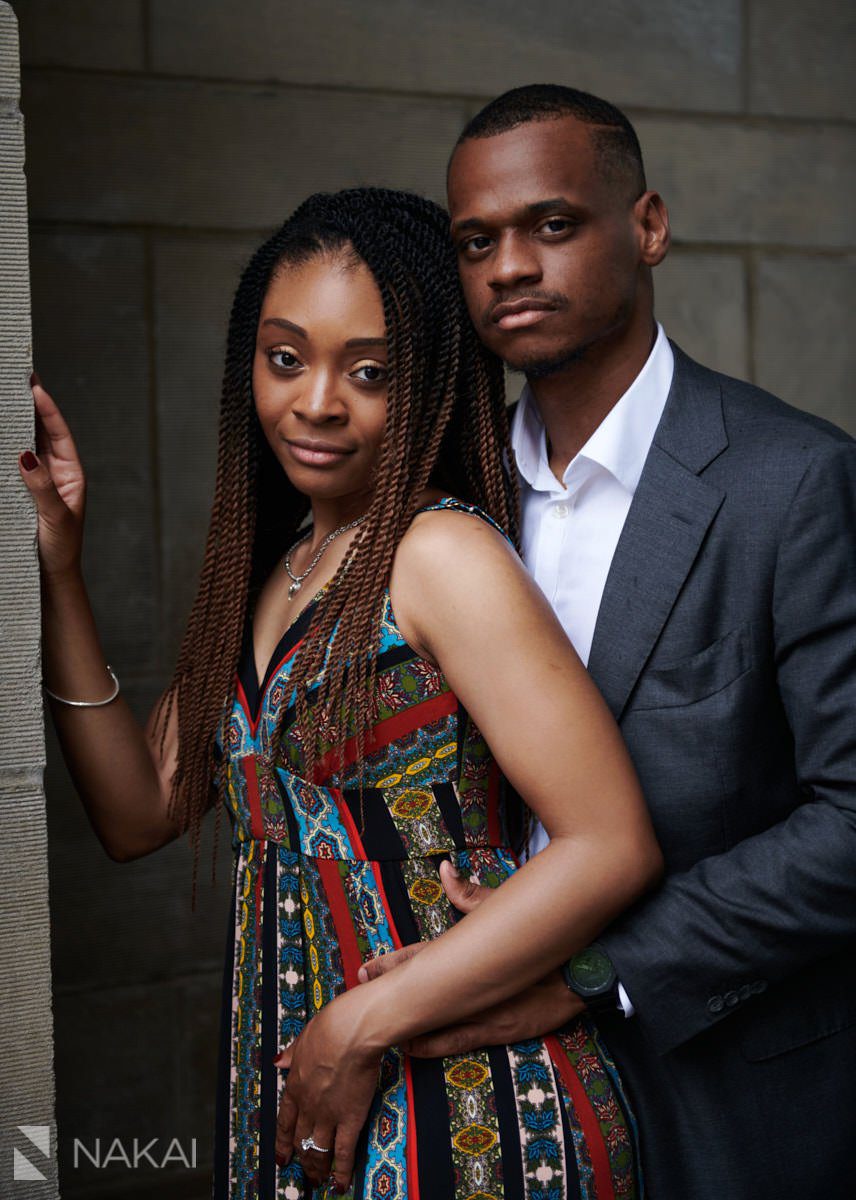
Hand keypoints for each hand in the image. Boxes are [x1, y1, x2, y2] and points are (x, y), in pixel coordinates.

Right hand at [17, 375, 86, 577]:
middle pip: (42, 432)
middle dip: (30, 405)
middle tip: (17, 377)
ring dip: (15, 422)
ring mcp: (37, 480)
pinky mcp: (21, 491)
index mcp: (71, 474)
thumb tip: (25, 455)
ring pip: (25, 444)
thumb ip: (40, 487)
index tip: (34, 386)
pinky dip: (5, 447)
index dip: (47, 408)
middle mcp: (55, 472)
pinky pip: (12, 463)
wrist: (50, 576)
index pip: (59, 433)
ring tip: (4, 395)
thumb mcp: (55, 516)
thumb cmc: (61, 548)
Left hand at [274, 991, 382, 1192]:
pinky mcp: (349, 1119)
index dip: (282, 1141)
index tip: (281, 1156)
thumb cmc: (330, 1028)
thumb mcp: (303, 1038)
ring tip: (319, 1181)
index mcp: (295, 1085)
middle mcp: (308, 1105)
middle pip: (301, 1139)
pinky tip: (339, 1184)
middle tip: (303, 1171)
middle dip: (301, 1158)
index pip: (285, 1121)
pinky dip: (341, 1171)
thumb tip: (278, 1060)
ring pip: (318, 1149)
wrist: (351, 1032)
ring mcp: (328, 1115)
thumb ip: (291, 1054)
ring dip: (317, 1168)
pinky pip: (343, 1151)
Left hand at [358, 858, 584, 1054]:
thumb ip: (470, 893)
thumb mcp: (506, 906)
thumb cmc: (544, 934)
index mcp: (471, 950)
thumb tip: (443, 868)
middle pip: (421, 988)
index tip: (366, 968)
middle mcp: (473, 981)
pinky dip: (433, 1044)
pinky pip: (459, 1041)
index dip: (391, 963)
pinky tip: (412, 1049)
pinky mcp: (500, 1029)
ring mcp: (484, 1008)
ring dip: (406, 1021)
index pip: (422, 956)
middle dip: (389, 992)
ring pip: (435, 1018)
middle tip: (360, 994)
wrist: (584, 969)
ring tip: (377, 1026)